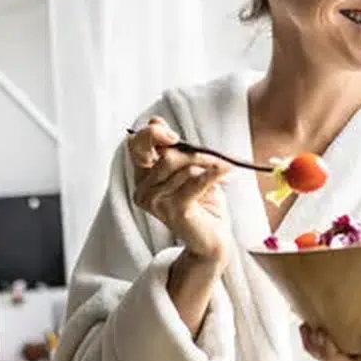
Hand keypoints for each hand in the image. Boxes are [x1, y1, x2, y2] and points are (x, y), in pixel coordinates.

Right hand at [128, 116, 230, 260]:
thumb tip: (155, 121)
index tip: (174, 135)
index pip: (135, 145)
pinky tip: (225, 170)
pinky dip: (212, 174)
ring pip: (182, 168)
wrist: (212, 239)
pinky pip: (195, 183)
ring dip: (206, 166)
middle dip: (192, 153)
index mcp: (142, 177)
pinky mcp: (174, 211)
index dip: (151, 134)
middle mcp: (143, 190)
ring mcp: (156, 203)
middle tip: (213, 158)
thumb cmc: (200, 202)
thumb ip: (172, 149)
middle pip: (166, 156)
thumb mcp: (186, 169)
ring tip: (220, 171)